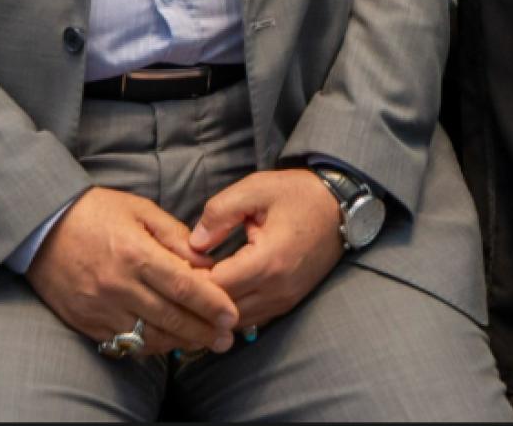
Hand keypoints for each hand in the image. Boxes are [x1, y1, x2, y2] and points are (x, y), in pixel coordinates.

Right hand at [26, 187, 238, 357]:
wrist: (41, 226)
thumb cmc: (95, 212)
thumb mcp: (140, 210)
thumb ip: (175, 236)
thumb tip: (206, 263)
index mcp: (134, 254)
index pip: (183, 287)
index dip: (212, 304)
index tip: (232, 315)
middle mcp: (118, 286)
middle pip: (171, 318)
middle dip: (204, 331)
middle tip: (226, 338)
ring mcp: (100, 308)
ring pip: (149, 337)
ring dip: (180, 343)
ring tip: (203, 342)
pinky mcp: (85, 322)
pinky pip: (124, 343)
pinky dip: (149, 345)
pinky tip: (166, 341)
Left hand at [192, 169, 344, 331]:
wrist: (339, 206)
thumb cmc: (297, 194)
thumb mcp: (255, 189)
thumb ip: (220, 213)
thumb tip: (194, 243)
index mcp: (268, 261)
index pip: (216, 287)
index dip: (190, 279)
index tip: (173, 264)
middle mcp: (277, 289)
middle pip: (222, 312)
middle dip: (197, 298)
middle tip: (177, 278)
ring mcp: (285, 300)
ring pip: (236, 322)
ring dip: (214, 308)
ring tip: (194, 286)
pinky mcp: (288, 303)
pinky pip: (252, 319)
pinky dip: (230, 311)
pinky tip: (217, 293)